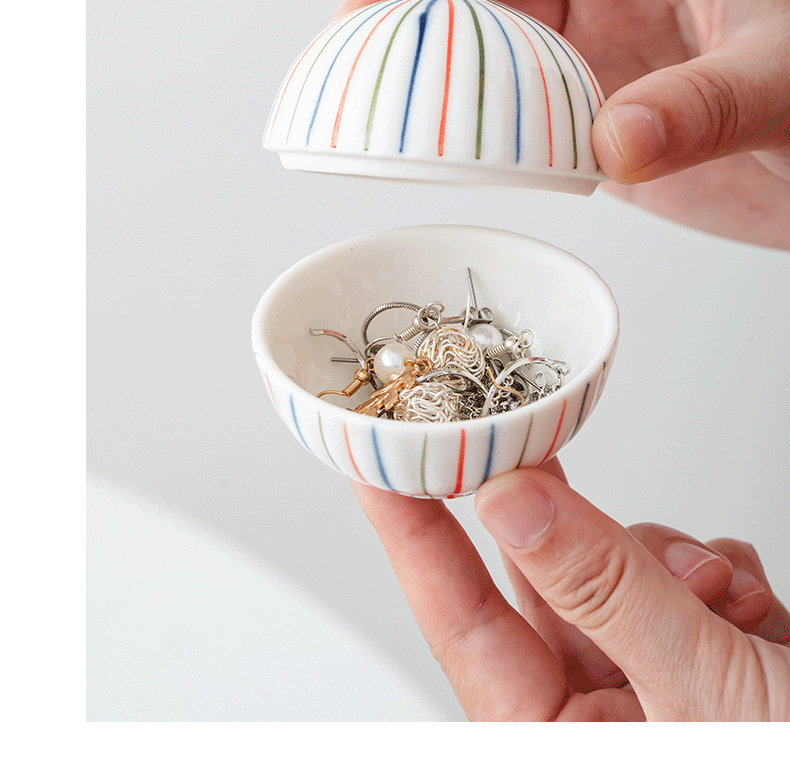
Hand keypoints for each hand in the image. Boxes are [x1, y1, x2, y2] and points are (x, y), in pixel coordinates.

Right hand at [334, 0, 789, 248]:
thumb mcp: (788, 84)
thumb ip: (702, 105)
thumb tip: (610, 139)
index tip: (357, 12)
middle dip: (397, 26)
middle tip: (343, 82)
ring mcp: (592, 59)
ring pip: (478, 59)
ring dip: (423, 89)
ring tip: (367, 126)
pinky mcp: (592, 121)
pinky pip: (509, 123)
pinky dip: (467, 142)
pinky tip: (436, 163)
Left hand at [352, 462, 789, 719]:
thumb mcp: (703, 689)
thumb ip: (605, 589)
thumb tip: (511, 502)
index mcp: (563, 741)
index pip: (462, 619)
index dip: (412, 531)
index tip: (378, 458)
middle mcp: (601, 713)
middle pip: (545, 575)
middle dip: (557, 517)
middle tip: (520, 438)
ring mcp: (656, 679)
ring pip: (620, 564)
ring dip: (668, 557)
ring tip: (725, 599)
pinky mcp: (708, 651)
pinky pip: (684, 574)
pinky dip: (721, 570)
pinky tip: (758, 611)